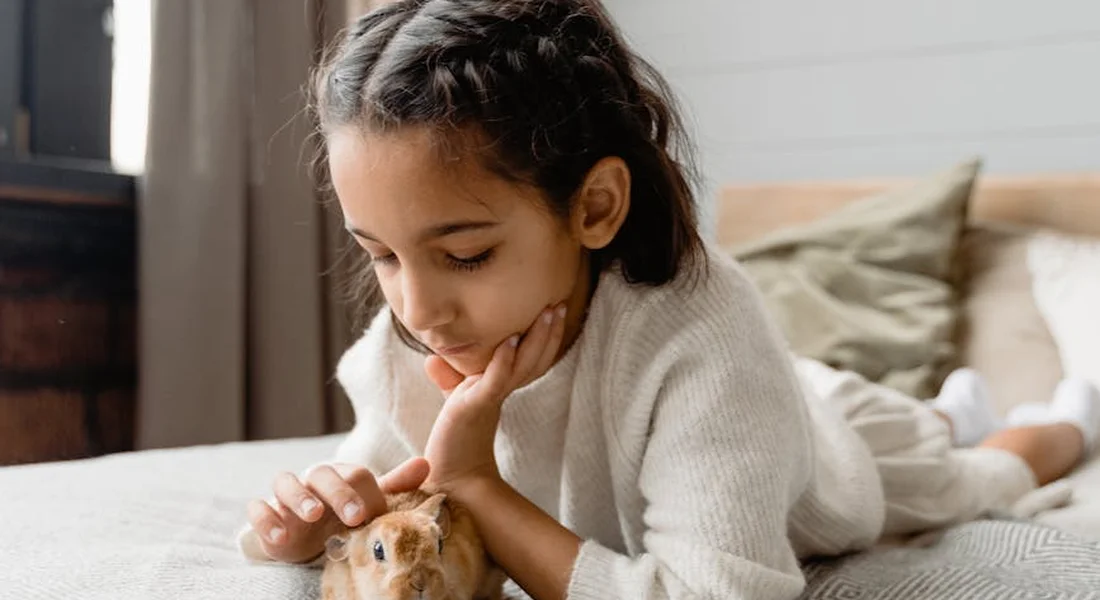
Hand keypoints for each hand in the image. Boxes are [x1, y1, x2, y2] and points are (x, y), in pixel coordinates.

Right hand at [245, 457, 428, 562]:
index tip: (370, 515)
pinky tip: (279, 535)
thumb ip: (395, 485)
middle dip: (338, 492)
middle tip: (353, 515)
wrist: (310, 540)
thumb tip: (425, 464)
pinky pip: (258, 508)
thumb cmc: (343, 516)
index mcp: (341, 475)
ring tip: (312, 515)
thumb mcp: (370, 503)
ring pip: (285, 482)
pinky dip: (266, 518)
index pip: (354, 474)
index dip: (363, 492)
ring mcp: (287, 496)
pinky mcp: (267, 515)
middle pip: (322, 473)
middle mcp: (313, 480)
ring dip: (300, 497)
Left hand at [422, 304, 566, 493]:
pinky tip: (510, 340)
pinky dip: (503, 361)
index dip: (546, 336)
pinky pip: (494, 381)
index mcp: (502, 385)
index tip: (555, 308)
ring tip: (546, 314)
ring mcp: (490, 397)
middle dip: (549, 332)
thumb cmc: (455, 437)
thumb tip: (432, 359)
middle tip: (559, 305)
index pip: (531, 358)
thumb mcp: (454, 400)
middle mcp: (502, 390)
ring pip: (521, 365)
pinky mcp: (475, 405)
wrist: (450, 474)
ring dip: (535, 339)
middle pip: (535, 359)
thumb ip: (449, 379)